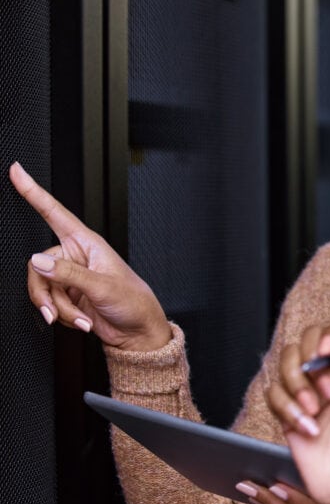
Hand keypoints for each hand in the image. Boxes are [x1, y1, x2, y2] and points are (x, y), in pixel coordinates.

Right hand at [8, 162, 170, 350]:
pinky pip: (49, 303)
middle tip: (59, 311)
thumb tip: (38, 261)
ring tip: (80, 318)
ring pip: (41, 288)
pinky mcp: (67, 295)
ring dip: (59, 309)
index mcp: (88, 243)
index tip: (17, 172)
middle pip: (37, 265)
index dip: (34, 192)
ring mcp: (70, 277)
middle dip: (48, 294)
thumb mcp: (102, 286)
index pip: (55, 212)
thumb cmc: (133, 302)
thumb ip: (68, 274)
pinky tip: (81, 320)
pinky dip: (63, 316)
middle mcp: (76, 257)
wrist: (137, 331)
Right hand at [267, 319, 329, 503]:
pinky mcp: (290, 410)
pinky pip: (274, 394)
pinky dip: (288, 410)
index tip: (327, 349)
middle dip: (311, 364)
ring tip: (316, 411)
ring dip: (297, 388)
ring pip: (286, 364)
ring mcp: (309, 391)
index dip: (329, 335)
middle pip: (307, 342)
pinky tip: (307, 427)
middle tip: (327, 391)